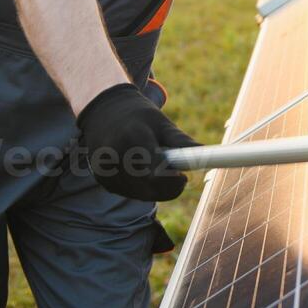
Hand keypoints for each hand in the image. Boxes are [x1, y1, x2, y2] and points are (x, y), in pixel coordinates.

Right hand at [76, 83, 200, 200]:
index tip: (183, 178)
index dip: (171, 181)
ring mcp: (106, 170)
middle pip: (147, 188)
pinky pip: (130, 193)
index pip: (154, 173)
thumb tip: (204, 153)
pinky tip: (142, 171)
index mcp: (133, 138)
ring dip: (155, 188)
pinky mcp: (103, 180)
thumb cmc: (139, 117)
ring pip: (139, 194)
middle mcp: (115, 155)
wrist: (104, 112)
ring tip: (157, 167)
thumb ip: (181, 141)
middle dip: (167, 187)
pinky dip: (142, 188)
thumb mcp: (161, 123)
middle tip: (178, 176)